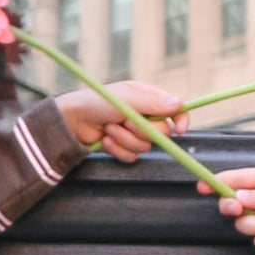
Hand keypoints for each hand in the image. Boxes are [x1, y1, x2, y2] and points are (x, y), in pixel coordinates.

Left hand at [57, 82, 186, 161]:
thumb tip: (179, 104)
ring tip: (109, 128)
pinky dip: (118, 149)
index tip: (180, 130)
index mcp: (148, 98)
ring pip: (145, 146)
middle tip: (125, 122)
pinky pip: (132, 156)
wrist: (73, 120)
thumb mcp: (127, 98)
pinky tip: (106, 140)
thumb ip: (154, 103)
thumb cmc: (97, 102)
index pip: (176, 110)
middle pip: (162, 133)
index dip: (181, 120)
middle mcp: (144, 116)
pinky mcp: (125, 147)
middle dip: (141, 130)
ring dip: (125, 139)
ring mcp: (134, 133)